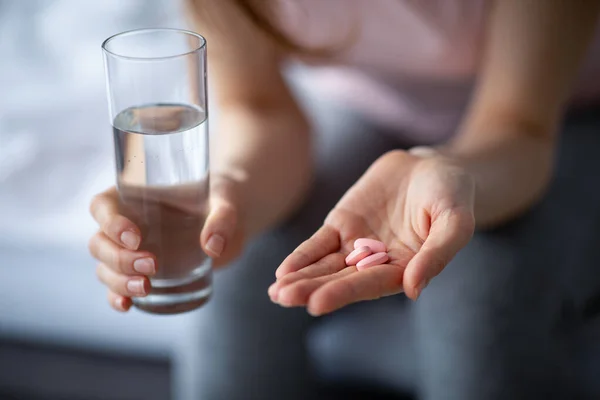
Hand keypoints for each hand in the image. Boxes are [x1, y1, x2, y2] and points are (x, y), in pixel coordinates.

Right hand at [88, 174, 243, 311]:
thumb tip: (214, 246)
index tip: (136, 238)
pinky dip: (116, 297)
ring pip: (105, 267)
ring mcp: (129, 249)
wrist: (229, 222)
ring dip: (118, 281)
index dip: (110, 223)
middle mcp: (125, 222)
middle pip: (100, 242)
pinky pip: (116, 287)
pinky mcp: (140, 271)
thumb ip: (222, 219)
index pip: (103, 206)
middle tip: (152, 265)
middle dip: (120, 258)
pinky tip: (127, 305)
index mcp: (135, 195)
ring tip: (145, 287)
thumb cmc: (219, 201)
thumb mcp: (225, 204)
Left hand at [269, 149, 475, 315]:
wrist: (432, 166)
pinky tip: (283, 271)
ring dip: (301, 278)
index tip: (315, 304)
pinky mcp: (342, 225)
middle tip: (284, 298)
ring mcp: (356, 245)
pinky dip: (302, 256)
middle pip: (340, 280)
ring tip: (276, 293)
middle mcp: (376, 264)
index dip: (342, 294)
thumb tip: (414, 290)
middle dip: (311, 289)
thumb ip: (437, 254)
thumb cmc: (452, 195)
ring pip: (324, 266)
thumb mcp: (455, 221)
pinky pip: (319, 243)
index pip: (369, 285)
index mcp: (404, 269)